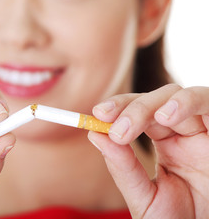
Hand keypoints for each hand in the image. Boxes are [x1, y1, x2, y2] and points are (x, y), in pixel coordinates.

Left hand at [88, 84, 208, 217]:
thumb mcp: (142, 195)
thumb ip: (121, 166)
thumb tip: (94, 134)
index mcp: (164, 141)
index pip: (139, 111)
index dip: (119, 107)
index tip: (98, 114)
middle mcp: (184, 132)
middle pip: (159, 99)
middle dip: (135, 108)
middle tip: (118, 130)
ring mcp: (204, 132)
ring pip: (185, 95)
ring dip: (163, 102)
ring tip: (154, 119)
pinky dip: (189, 103)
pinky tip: (168, 117)